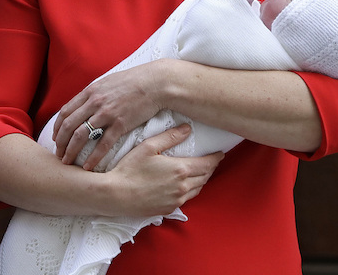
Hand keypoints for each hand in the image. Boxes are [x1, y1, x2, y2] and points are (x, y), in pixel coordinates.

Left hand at [53, 62, 166, 170]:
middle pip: (69, 125)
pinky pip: (103, 144)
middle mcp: (95, 102)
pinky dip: (93, 157)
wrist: (155, 83)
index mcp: (90, 92)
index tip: (55, 138)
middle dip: (60, 142)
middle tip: (58, 154)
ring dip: (71, 151)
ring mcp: (107, 113)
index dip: (57, 127)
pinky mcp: (121, 124)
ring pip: (81, 135)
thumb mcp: (108, 82)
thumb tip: (85, 103)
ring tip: (67, 162)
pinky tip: (88, 166)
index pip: (65, 112)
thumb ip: (94, 94)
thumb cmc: (133, 82)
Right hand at [106, 124, 223, 216]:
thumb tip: (187, 128)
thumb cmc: (130, 168)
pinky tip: (185, 186)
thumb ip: (170, 137)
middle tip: (211, 161)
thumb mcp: (149, 146)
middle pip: (205, 177)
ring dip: (201, 180)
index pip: (207, 164)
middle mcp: (183, 186)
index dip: (216, 158)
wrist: (116, 195)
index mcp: (180, 169)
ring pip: (197, 189)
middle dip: (210, 168)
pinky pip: (186, 199)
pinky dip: (191, 190)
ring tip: (200, 172)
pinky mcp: (169, 209)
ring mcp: (177, 200)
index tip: (220, 153)